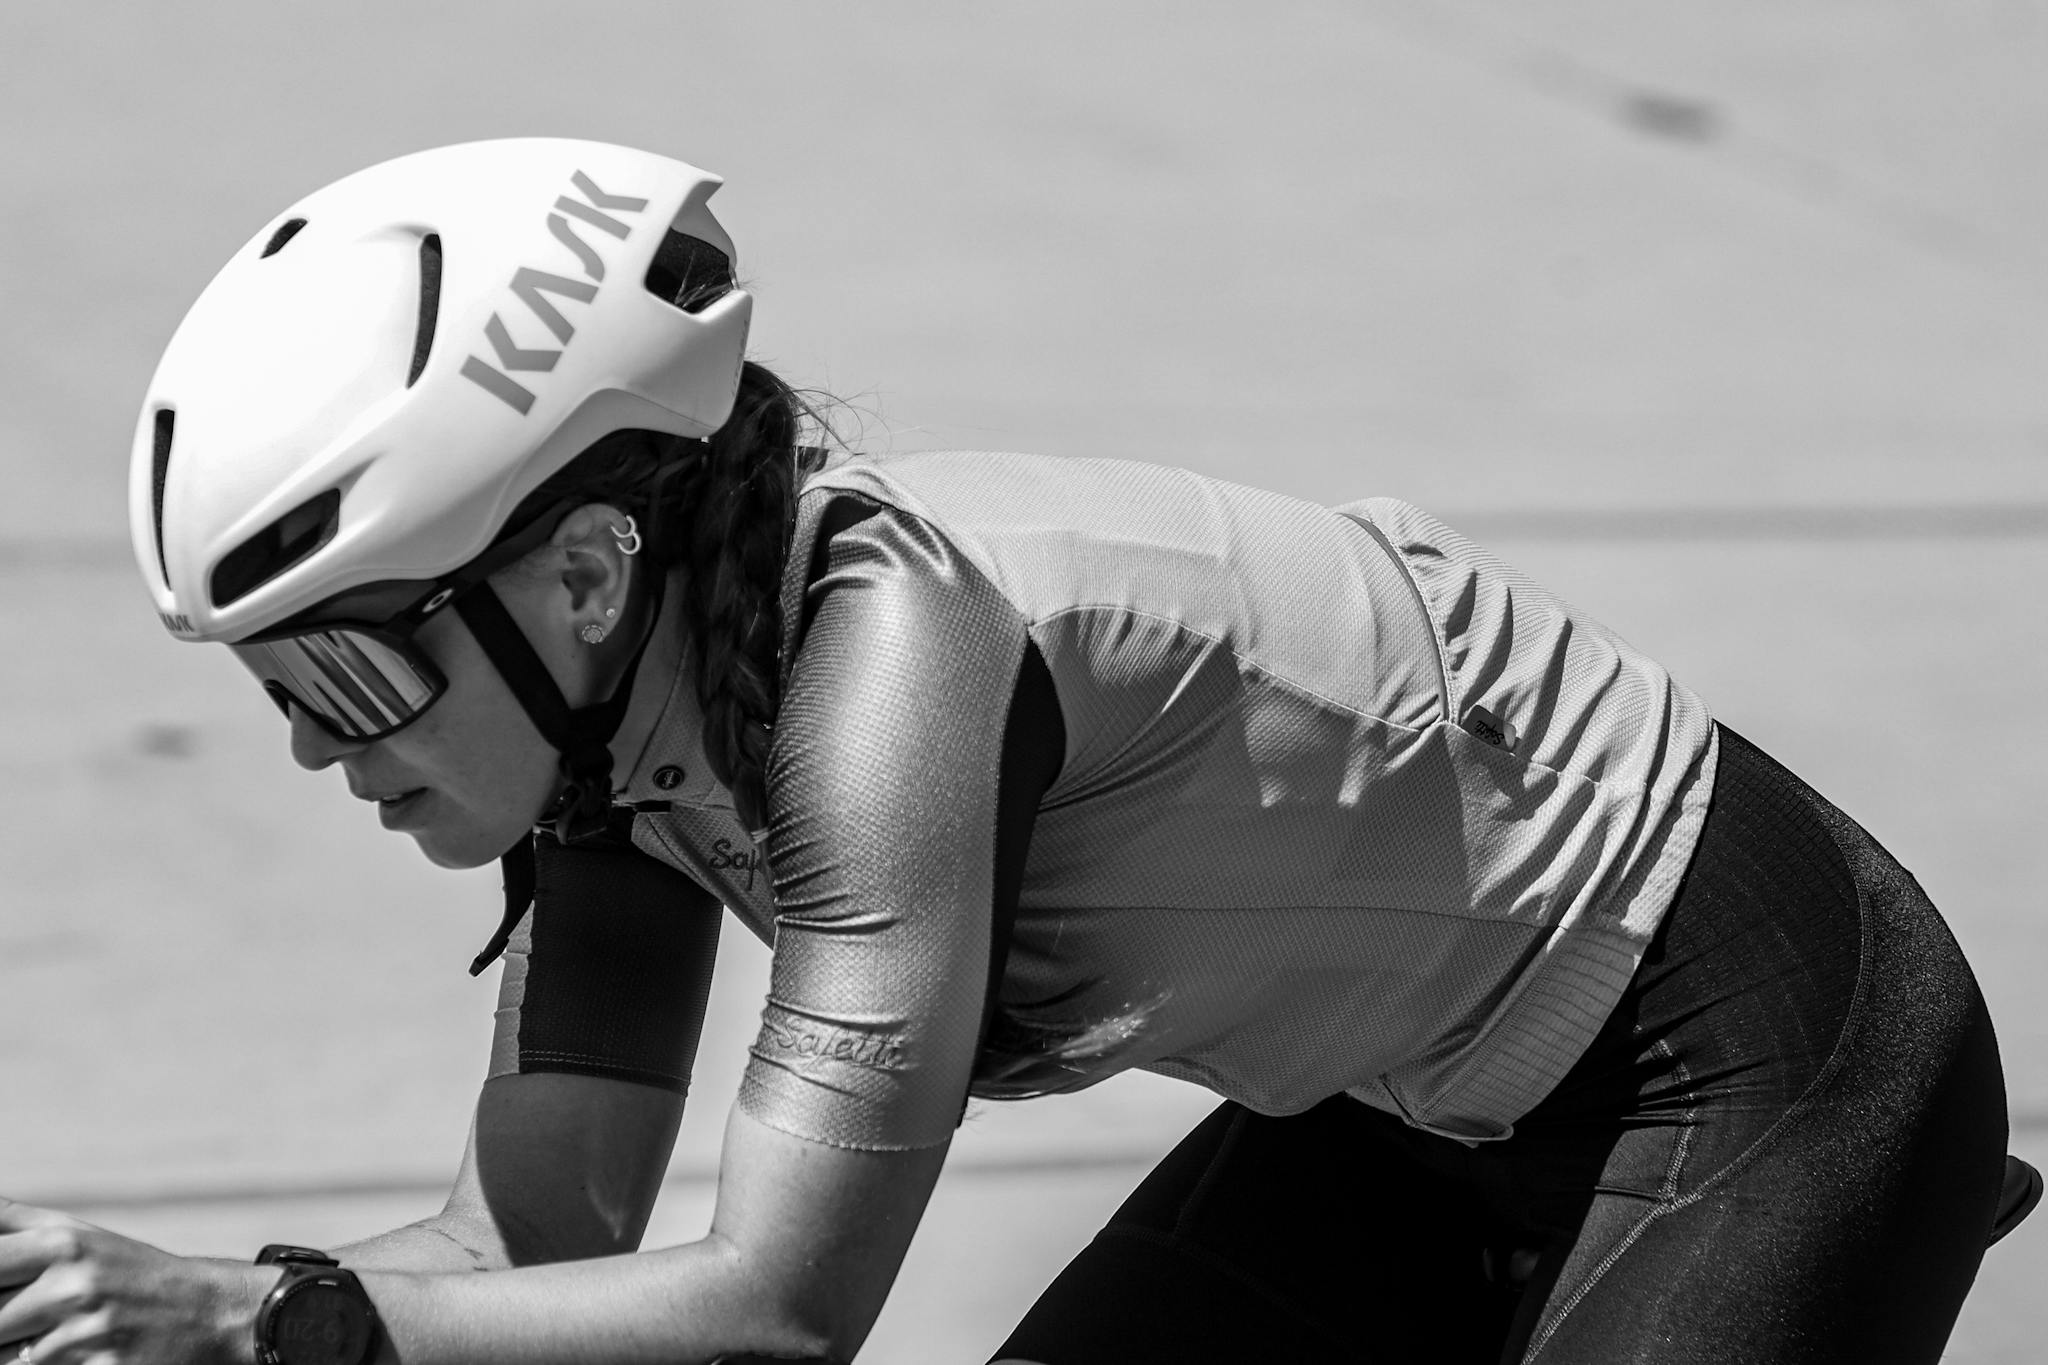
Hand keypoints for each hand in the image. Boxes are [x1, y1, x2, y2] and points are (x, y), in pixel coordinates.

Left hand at [0, 1197, 263, 1364]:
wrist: (207, 1311)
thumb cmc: (127, 1271)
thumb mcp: (75, 1234)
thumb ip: (11, 1222)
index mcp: (61, 1246)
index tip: (3, 1292)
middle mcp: (73, 1288)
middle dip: (4, 1323)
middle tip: (27, 1313)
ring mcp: (86, 1336)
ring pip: (6, 1357)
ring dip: (19, 1352)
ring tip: (50, 1335)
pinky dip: (47, 1364)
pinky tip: (70, 1355)